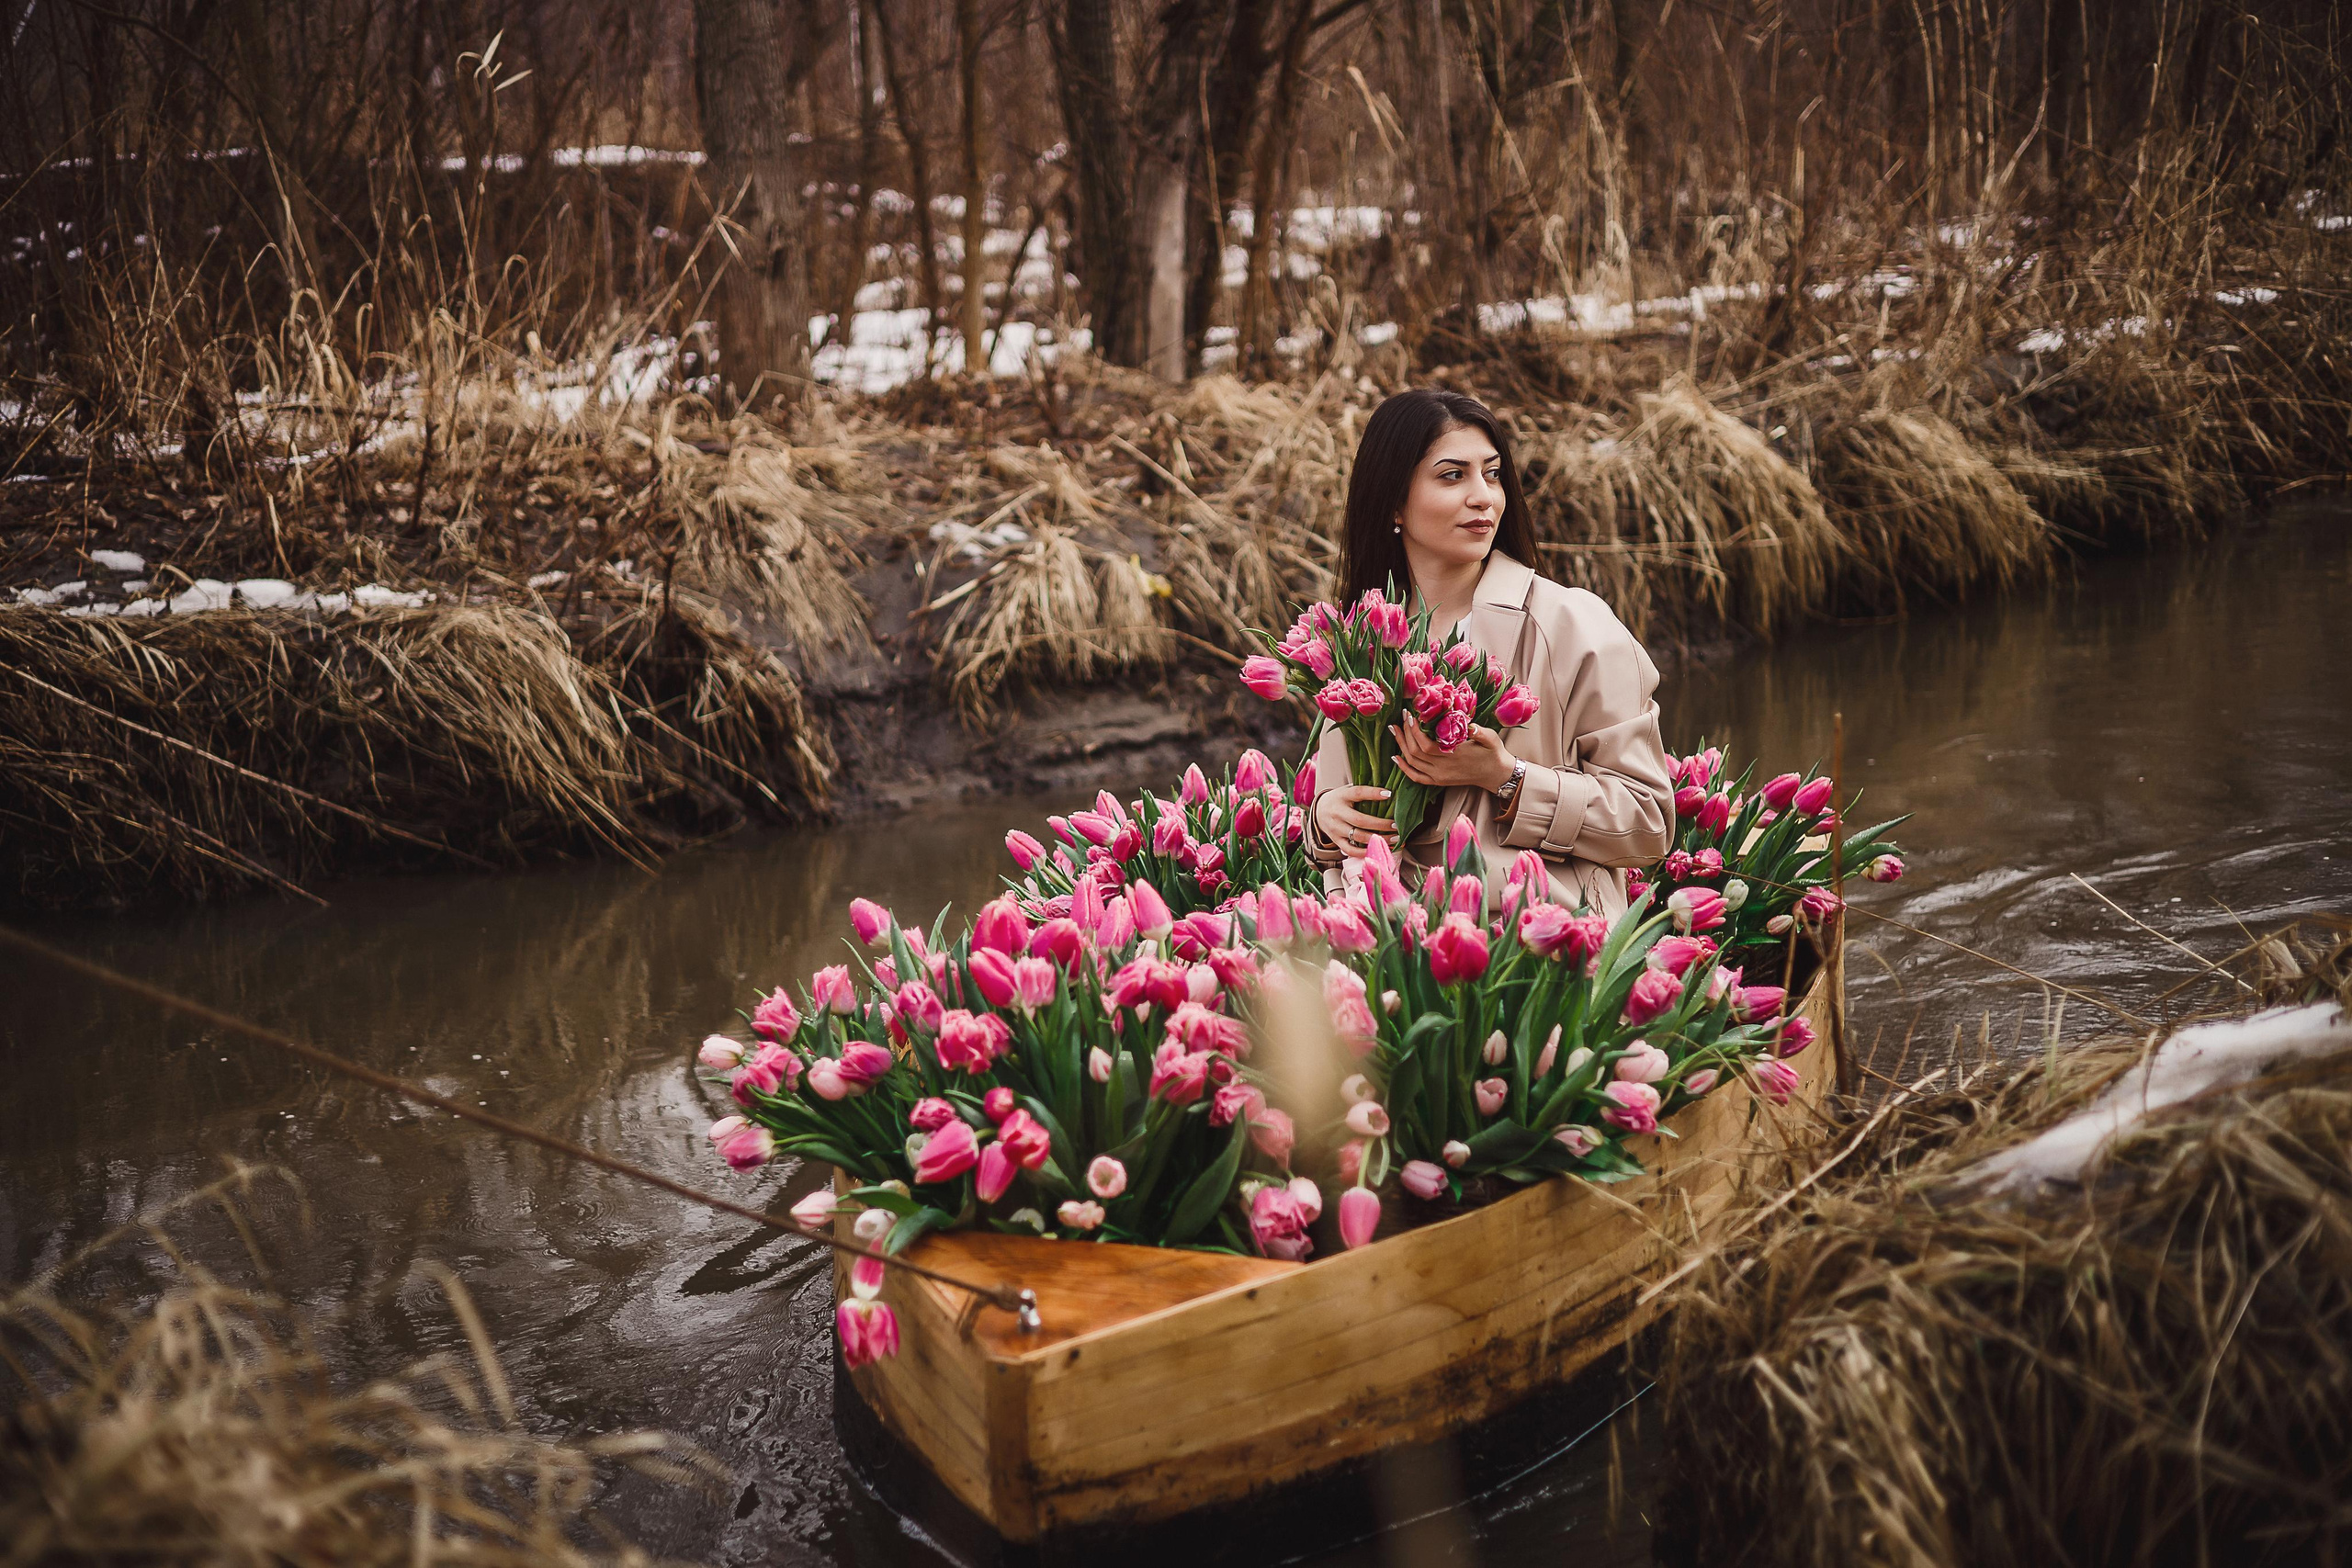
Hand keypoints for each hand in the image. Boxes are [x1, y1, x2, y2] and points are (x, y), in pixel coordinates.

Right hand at [1314, 783, 1395, 859]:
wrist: (1318, 811)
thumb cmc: (1340, 800)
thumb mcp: (1347, 790)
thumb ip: (1363, 792)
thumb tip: (1388, 792)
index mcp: (1342, 796)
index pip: (1358, 793)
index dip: (1373, 793)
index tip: (1389, 794)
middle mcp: (1337, 813)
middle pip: (1360, 820)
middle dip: (1380, 824)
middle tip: (1395, 825)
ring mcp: (1336, 828)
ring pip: (1358, 837)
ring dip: (1378, 839)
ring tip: (1394, 839)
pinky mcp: (1336, 840)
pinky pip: (1351, 850)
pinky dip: (1365, 852)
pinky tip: (1378, 849)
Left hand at [1391, 716, 1516, 792]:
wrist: (1496, 774)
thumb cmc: (1493, 752)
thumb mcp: (1491, 739)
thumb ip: (1480, 732)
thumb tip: (1471, 726)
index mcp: (1454, 756)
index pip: (1426, 745)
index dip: (1414, 731)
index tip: (1410, 715)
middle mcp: (1443, 768)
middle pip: (1415, 752)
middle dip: (1406, 733)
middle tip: (1402, 717)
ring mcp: (1439, 776)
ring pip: (1412, 762)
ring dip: (1401, 746)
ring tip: (1395, 730)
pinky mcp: (1438, 781)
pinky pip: (1415, 777)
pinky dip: (1403, 768)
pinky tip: (1395, 757)